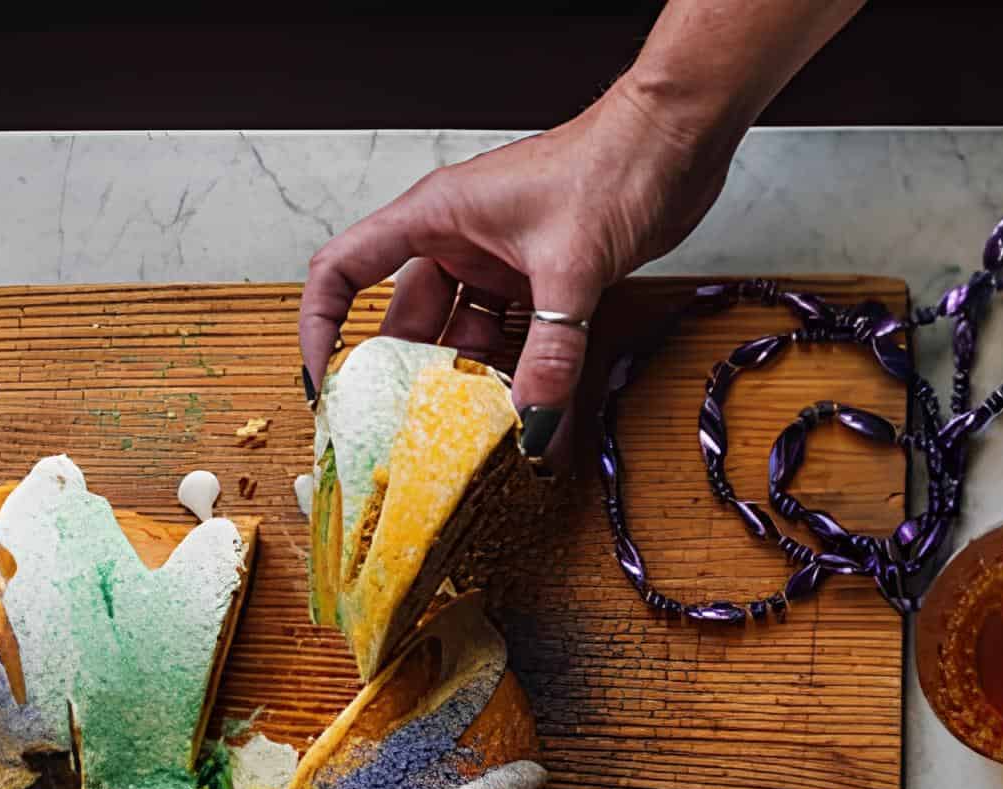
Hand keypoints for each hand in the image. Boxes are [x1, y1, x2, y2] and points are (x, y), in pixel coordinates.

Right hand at [298, 84, 738, 461]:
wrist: (679, 137)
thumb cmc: (614, 159)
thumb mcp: (572, 265)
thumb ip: (550, 351)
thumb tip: (532, 420)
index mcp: (435, 218)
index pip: (344, 271)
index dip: (322, 326)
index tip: (324, 380)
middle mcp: (457, 242)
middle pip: (408, 323)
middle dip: (410, 378)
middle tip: (407, 429)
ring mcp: (496, 264)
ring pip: (465, 338)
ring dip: (474, 385)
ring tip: (477, 436)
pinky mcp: (536, 282)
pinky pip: (515, 341)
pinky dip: (523, 377)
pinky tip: (535, 417)